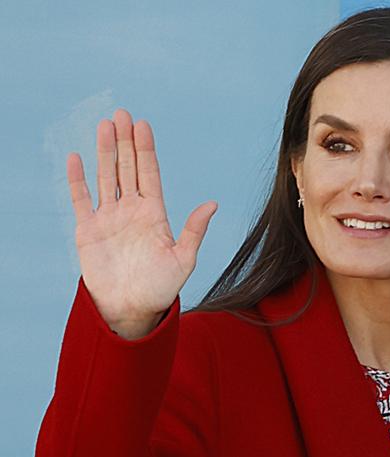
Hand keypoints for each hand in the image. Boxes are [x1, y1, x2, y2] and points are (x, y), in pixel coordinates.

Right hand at [66, 108, 217, 328]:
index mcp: (155, 214)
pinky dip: (77, 180)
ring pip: (106, 177)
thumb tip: (213, 204)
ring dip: (104, 152)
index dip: (146, 149)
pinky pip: (81, 199)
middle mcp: (132, 211)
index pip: (150, 174)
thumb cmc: (161, 288)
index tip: (143, 125)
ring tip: (104, 125)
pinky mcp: (89, 230)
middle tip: (122, 114)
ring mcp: (109, 218)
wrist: (132, 309)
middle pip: (128, 168)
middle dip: (125, 142)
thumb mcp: (183, 260)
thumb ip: (194, 231)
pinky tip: (76, 158)